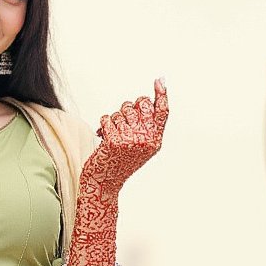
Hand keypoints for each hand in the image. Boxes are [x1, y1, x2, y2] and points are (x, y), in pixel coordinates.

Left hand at [64, 78, 168, 265]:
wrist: (103, 185)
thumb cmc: (118, 163)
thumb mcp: (138, 146)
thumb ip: (144, 126)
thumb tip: (144, 100)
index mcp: (155, 141)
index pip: (162, 113)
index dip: (161, 95)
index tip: (159, 80)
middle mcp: (146, 140)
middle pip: (140, 104)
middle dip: (128, 108)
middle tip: (122, 124)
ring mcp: (131, 141)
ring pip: (122, 110)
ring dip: (114, 119)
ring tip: (112, 135)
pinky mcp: (115, 141)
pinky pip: (107, 118)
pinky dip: (102, 125)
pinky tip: (103, 138)